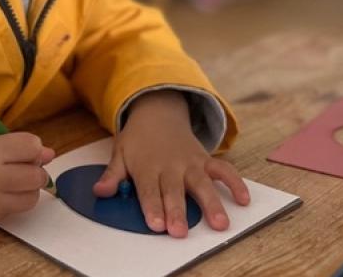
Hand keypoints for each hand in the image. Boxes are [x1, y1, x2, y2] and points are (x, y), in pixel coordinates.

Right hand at [0, 132, 54, 228]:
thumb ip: (14, 146)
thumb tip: (47, 152)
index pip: (30, 147)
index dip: (34, 147)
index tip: (27, 148)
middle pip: (35, 176)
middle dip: (35, 169)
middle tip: (23, 165)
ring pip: (30, 198)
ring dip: (27, 188)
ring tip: (11, 180)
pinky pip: (11, 211)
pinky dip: (9, 201)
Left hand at [93, 91, 249, 237]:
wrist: (158, 112)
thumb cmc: (138, 140)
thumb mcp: (119, 153)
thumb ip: (112, 175)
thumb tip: (99, 192)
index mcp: (147, 166)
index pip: (149, 190)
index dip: (152, 207)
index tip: (156, 224)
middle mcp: (170, 165)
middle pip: (174, 191)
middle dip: (177, 211)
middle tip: (180, 231)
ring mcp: (190, 162)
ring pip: (202, 183)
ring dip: (212, 203)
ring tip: (219, 223)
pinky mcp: (205, 160)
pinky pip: (223, 170)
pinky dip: (235, 182)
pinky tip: (243, 199)